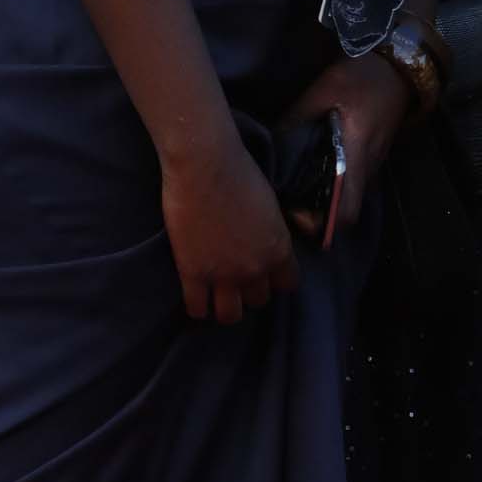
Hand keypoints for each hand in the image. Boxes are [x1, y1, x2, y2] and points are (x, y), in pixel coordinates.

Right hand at [162, 124, 299, 324]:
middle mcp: (255, 269)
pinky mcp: (193, 274)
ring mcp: (224, 275)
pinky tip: (196, 295)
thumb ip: (274, 232)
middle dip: (249, 290)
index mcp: (279, 250)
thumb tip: (272, 243)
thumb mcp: (272, 205)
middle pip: (259, 301)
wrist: (205, 166)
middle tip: (236, 277)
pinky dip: (197, 306)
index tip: (265, 273)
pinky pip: (197, 308)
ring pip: (230, 316)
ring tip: (216, 294)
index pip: (287, 285)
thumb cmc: (240, 173)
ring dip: (225, 306)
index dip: (275, 280)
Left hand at [277, 55, 408, 237]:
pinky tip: (314, 168)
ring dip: (325, 198)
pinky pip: (353, 180)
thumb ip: (297, 119)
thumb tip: (271, 145)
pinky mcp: (373, 155)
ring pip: (349, 195)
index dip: (322, 223)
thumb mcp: (322, 91)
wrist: (399, 66)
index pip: (346, 212)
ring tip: (295, 186)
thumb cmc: (361, 78)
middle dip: (317, 213)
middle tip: (286, 202)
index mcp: (356, 156)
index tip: (295, 213)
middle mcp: (368, 168)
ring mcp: (374, 164)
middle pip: (345, 210)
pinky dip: (334, 182)